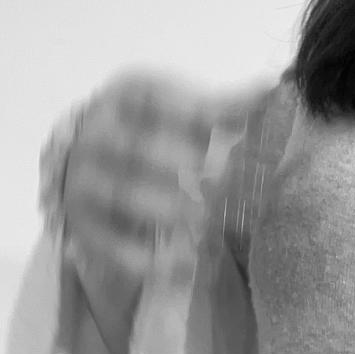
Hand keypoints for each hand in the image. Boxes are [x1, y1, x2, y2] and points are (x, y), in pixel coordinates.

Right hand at [43, 70, 268, 296]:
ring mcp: (82, 184)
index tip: (235, 127)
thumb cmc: (149, 129)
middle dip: (182, 162)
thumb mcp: (178, 107)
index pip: (156, 98)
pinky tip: (189, 264)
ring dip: (170, 210)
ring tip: (206, 220)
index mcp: (121, 98)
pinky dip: (153, 261)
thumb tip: (273, 89)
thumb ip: (222, 105)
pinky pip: (116, 248)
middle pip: (137, 147)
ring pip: (125, 196)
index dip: (198, 112)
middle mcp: (93, 137)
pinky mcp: (81, 228)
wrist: (84, 164)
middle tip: (219, 179)